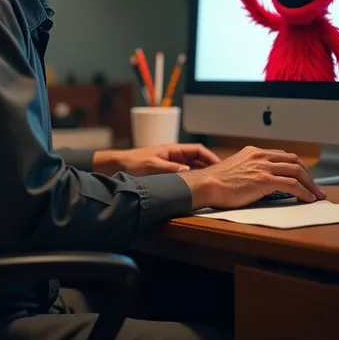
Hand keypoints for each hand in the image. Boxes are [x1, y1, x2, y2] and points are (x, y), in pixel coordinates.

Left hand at [92, 143, 220, 176]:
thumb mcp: (153, 167)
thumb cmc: (133, 164)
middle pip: (198, 160)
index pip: (198, 150)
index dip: (211, 157)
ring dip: (201, 175)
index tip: (221, 167)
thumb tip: (189, 172)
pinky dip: (191, 181)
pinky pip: (183, 176)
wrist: (117, 167)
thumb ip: (171, 169)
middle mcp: (174, 156)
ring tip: (212, 185)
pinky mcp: (166, 174)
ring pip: (192, 168)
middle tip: (221, 178)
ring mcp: (170, 165)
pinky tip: (195, 190)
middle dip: (210, 167)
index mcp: (173, 150)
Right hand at [178, 146, 325, 209]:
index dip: (297, 167)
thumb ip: (250, 170)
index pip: (283, 156)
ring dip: (310, 184)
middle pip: (294, 161)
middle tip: (315, 187)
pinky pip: (291, 184)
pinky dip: (303, 191)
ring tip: (316, 194)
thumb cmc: (217, 182)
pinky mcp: (263, 179)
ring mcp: (262, 166)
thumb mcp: (236, 169)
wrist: (206, 184)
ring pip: (296, 171)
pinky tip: (308, 198)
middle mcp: (260, 156)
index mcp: (254, 152)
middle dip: (308, 174)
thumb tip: (260, 182)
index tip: (304, 177)